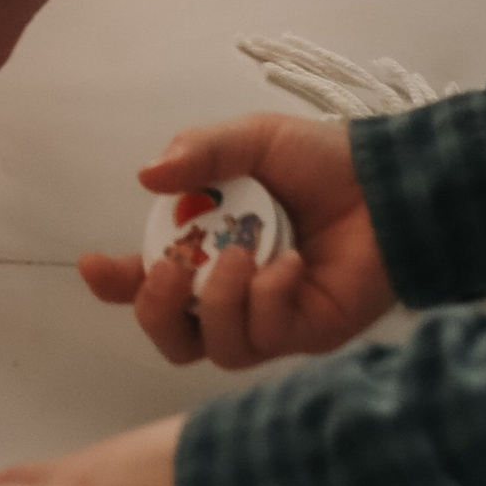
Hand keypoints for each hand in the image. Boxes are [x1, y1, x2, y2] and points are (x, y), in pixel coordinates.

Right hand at [81, 116, 392, 368]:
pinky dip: (269, 297)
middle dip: (157, 309)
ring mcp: (265, 318)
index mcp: (205, 243)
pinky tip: (291, 264)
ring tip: (245, 256)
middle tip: (173, 272)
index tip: (95, 266)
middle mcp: (228, 289)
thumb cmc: (320, 161)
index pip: (147, 276)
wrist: (390, 185)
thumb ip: (202, 151)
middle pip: (170, 334)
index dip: (116, 282)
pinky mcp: (303, 335)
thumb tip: (146, 175)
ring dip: (220, 300)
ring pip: (214, 346)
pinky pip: (265, 337)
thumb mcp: (254, 139)